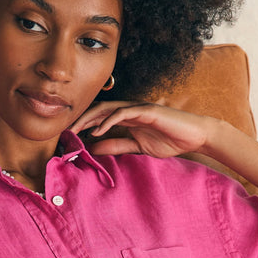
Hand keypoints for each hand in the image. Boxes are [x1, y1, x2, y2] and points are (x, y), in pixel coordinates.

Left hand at [70, 101, 218, 157]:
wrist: (195, 136)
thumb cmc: (169, 140)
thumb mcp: (137, 147)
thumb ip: (117, 146)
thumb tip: (94, 149)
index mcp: (126, 118)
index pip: (98, 118)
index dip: (82, 125)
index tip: (67, 137)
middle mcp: (129, 110)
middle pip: (98, 110)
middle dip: (79, 119)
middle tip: (63, 132)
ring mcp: (138, 108)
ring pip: (107, 108)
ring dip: (88, 118)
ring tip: (74, 130)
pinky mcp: (147, 111)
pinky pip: (123, 113)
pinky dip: (108, 121)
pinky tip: (97, 131)